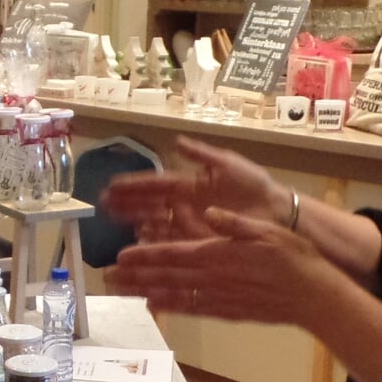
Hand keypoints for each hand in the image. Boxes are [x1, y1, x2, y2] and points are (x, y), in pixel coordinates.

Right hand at [103, 137, 285, 242]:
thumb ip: (201, 154)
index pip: (155, 183)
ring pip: (155, 223)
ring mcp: (190, 223)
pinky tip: (140, 240)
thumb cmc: (255, 186)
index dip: (134, 186)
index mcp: (191, 183)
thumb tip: (176, 140)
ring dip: (135, 222)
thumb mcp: (229, 163)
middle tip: (103, 205)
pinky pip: (171, 241)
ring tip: (115, 223)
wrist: (278, 213)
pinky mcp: (198, 241)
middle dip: (126, 204)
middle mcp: (185, 204)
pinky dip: (154, 240)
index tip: (112, 186)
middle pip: (149, 204)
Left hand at [106, 207, 339, 328]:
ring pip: (173, 295)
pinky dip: (171, 308)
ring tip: (120, 292)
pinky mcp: (227, 311)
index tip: (121, 257)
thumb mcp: (267, 230)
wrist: (313, 296)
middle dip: (134, 276)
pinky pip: (192, 309)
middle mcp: (213, 278)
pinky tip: (155, 307)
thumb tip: (209, 212)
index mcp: (219, 254)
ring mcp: (218, 297)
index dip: (145, 255)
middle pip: (165, 276)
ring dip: (144, 292)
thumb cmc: (294, 257)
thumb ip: (235, 223)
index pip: (174, 254)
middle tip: (106, 278)